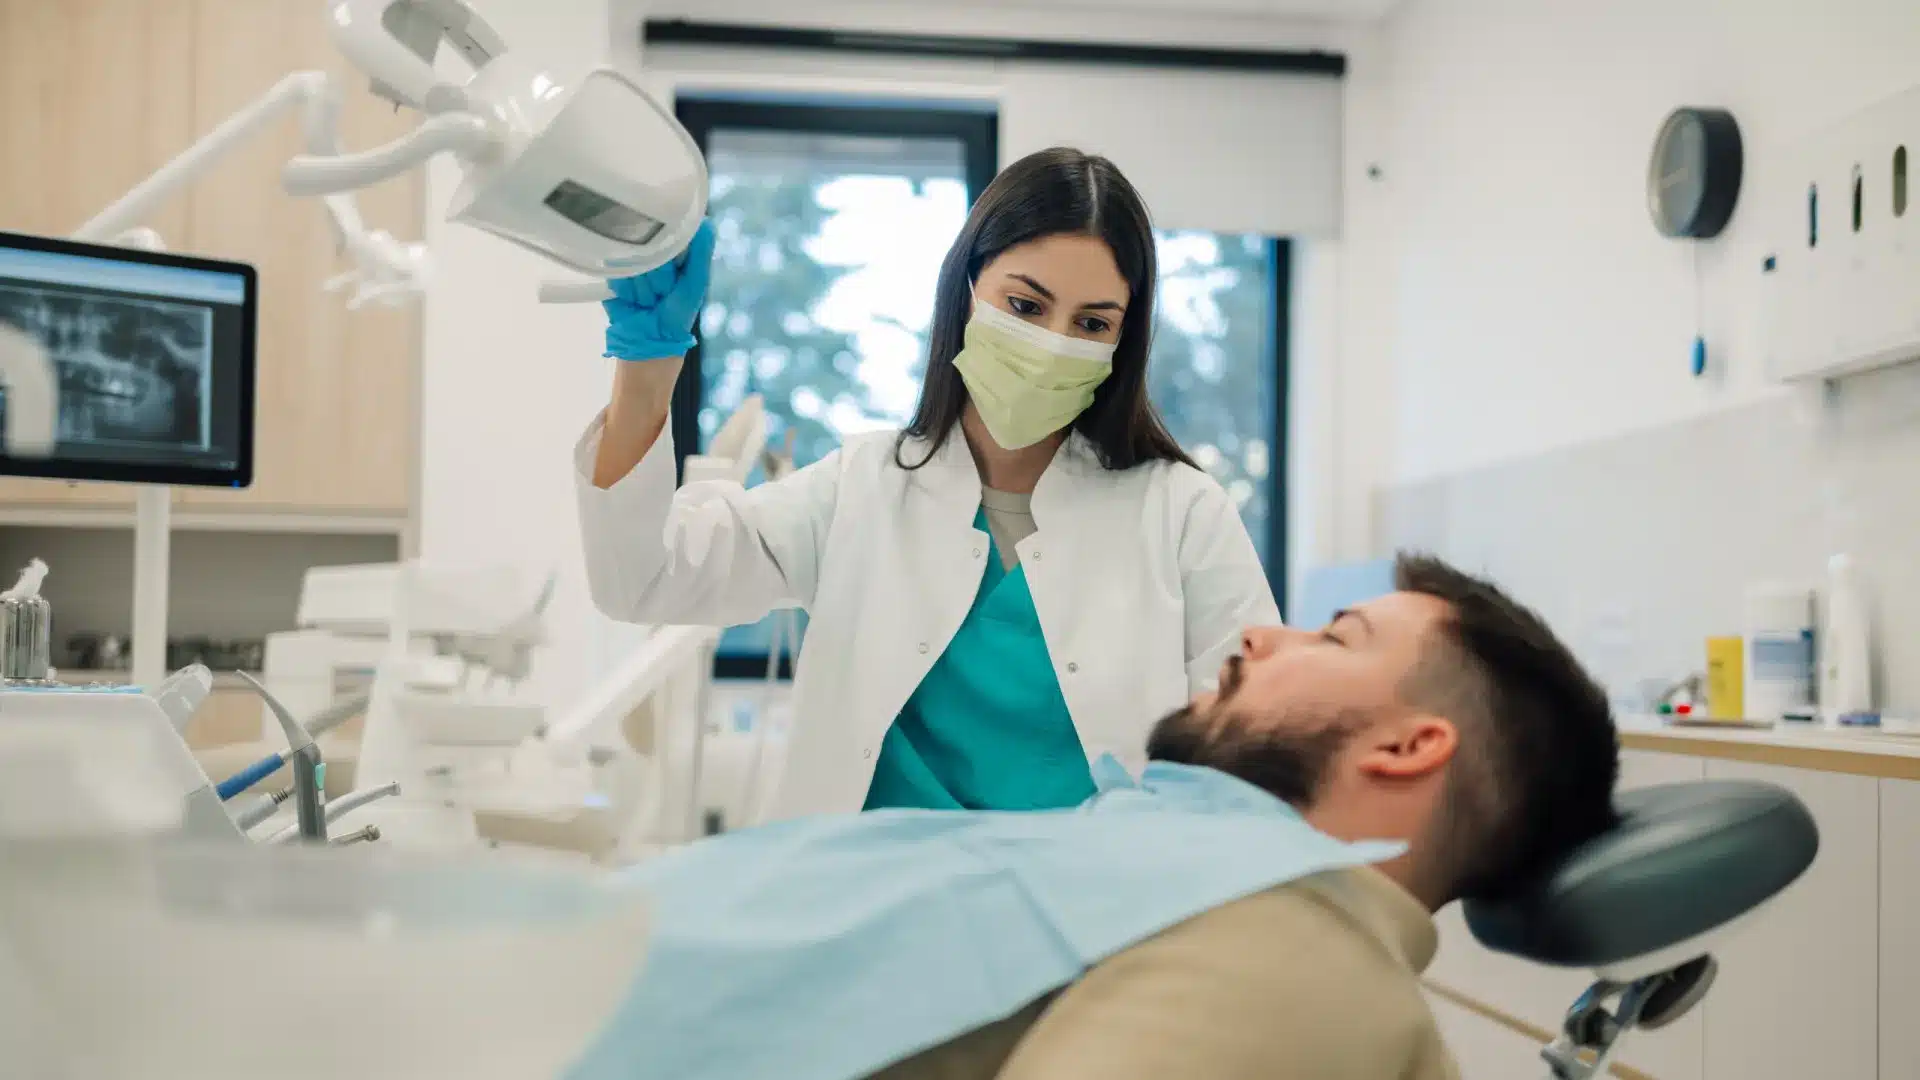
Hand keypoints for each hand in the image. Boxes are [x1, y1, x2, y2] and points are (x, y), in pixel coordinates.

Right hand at [602, 218, 716, 361]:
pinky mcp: (612, 272)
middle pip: (650, 250)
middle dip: (659, 279)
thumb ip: (701, 254)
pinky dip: (627, 291)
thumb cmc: (678, 313)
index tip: (677, 276)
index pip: (670, 235)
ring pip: (633, 263)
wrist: (649, 340)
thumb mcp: (696, 283)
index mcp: (675, 250)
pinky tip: (632, 300)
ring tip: (647, 300)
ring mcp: (631, 260)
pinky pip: (618, 274)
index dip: (673, 259)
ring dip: (642, 289)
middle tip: (662, 294)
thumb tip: (707, 221)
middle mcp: (652, 251)